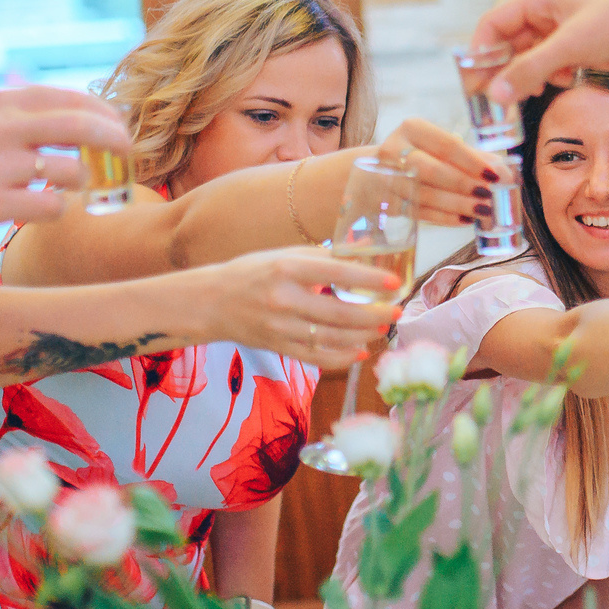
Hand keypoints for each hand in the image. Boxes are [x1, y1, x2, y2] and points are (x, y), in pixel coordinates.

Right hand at [0, 86, 134, 241]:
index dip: (108, 115)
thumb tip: (86, 118)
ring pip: (74, 172)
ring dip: (83, 182)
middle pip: (85, 127)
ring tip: (71, 187)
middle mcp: (3, 128)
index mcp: (3, 103)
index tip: (120, 129)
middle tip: (127, 156)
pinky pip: (52, 207)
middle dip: (117, 142)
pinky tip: (44, 209)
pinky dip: (58, 209)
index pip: (76, 99)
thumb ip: (26, 117)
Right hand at [190, 248, 403, 369]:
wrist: (211, 302)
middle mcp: (284, 299)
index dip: (369, 280)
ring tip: (383, 327)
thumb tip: (367, 251)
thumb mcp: (285, 254)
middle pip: (340, 313)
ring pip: (333, 337)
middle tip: (397, 311)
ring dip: (364, 334)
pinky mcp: (279, 347)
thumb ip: (325, 256)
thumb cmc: (252, 273)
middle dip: (375, 314)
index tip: (395, 283)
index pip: (336, 273)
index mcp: (287, 268)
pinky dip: (343, 357)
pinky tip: (360, 351)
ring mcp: (281, 327)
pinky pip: (317, 357)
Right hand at [368, 118, 503, 224]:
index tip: (495, 175)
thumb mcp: (437, 147)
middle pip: (432, 170)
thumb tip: (503, 169)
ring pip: (425, 194)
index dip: (472, 161)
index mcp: (412, 129)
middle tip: (489, 195)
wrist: (371, 173)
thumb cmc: (416, 155)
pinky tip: (464, 220)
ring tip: (482, 211)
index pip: (446, 145)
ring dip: (457, 204)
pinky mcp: (385, 203)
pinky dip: (444, 218)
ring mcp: (387, 178)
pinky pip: (419, 213)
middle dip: (464, 184)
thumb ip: (470, 156)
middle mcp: (395, 151)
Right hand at [470, 0, 608, 105]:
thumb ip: (530, 69)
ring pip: (532, 59)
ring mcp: (569, 33)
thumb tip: (494, 94)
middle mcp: (551, 13)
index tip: (472, 84)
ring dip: (524, 79)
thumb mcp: (572, 45)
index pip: (494, 24)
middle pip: (510, 44)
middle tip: (490, 104)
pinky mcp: (587, 51)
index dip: (479, 53)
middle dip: (500, 72)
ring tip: (520, 101)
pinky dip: (550, 79)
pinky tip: (559, 85)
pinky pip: (554, 67)